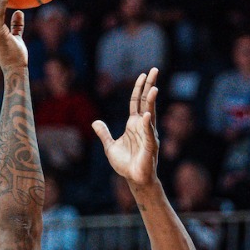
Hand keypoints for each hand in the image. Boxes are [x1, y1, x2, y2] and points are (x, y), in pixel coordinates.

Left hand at [91, 68, 160, 188]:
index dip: (139, 88)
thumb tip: (95, 122)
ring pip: (150, 114)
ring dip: (151, 101)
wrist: (134, 180)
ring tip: (154, 87)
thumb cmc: (125, 164)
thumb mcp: (109, 146)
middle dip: (150, 85)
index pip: (137, 101)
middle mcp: (143, 126)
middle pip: (146, 102)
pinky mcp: (149, 146)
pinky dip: (147, 124)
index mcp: (134, 124)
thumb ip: (104, 133)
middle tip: (154, 69)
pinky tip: (147, 115)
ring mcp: (148, 134)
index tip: (143, 74)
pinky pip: (149, 133)